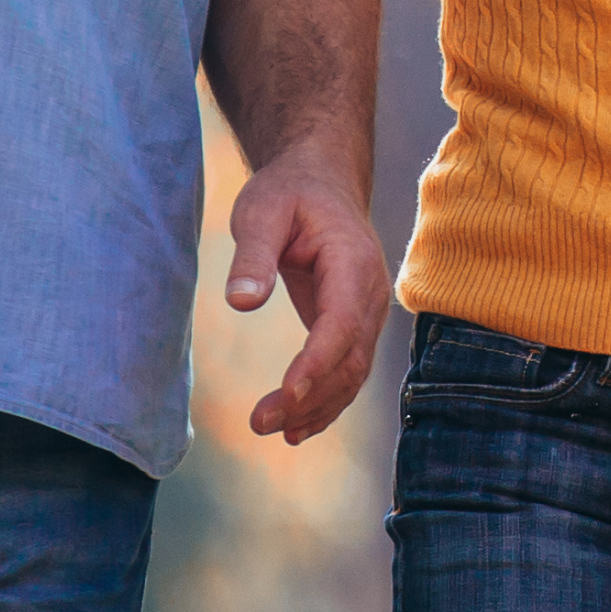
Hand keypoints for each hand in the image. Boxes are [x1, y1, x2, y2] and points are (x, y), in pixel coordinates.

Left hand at [224, 149, 393, 442]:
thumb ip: (253, 254)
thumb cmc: (288, 193)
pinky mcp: (352, 326)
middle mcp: (369, 293)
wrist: (321, 183)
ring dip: (315, 407)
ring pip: (352, 373)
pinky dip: (324, 403)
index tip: (286, 394)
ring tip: (268, 428)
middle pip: (350, 358)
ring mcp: (366, 313)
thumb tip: (241, 301)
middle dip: (309, 397)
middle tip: (258, 422)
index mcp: (352, 261)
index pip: (341, 322)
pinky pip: (346, 372)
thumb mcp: (261, 211)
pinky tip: (295, 429)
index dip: (317, 362)